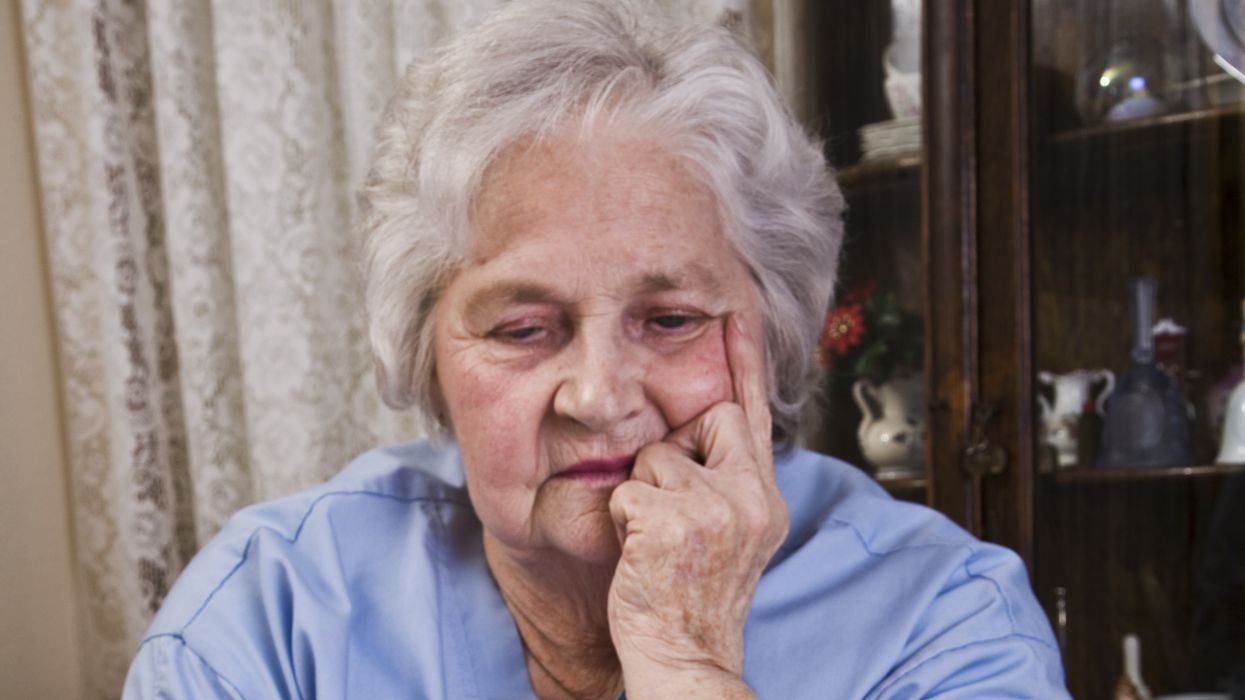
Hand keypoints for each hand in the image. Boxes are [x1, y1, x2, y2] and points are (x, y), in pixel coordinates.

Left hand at [607, 313, 788, 697]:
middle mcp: (750, 497)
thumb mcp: (728, 537)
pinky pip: (626, 490)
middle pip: (710, 419)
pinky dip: (621, 519)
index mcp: (765, 499)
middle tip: (670, 507)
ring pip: (656, 457)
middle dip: (678, 452)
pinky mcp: (670, 521)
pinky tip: (636, 554)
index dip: (746, 363)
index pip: (757, 415)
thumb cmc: (691, 599)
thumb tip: (698, 435)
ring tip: (653, 543)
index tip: (737, 314)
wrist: (683, 658)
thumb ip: (724, 484)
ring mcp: (713, 508)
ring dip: (643, 494)